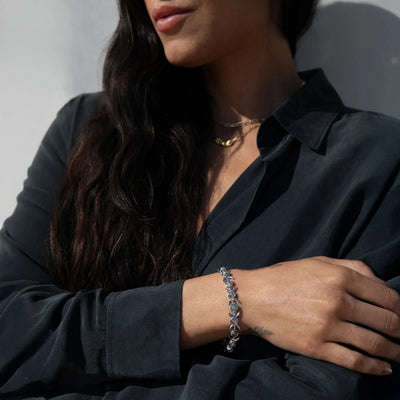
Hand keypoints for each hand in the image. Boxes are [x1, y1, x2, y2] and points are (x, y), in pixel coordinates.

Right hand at [235, 256, 399, 374]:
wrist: (252, 298)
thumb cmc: (285, 277)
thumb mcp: (318, 262)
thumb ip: (352, 267)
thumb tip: (382, 285)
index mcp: (339, 277)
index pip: (387, 296)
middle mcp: (337, 301)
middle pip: (386, 321)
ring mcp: (327, 326)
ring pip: (374, 343)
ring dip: (395, 351)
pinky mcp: (316, 347)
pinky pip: (354, 361)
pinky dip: (374, 367)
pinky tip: (385, 368)